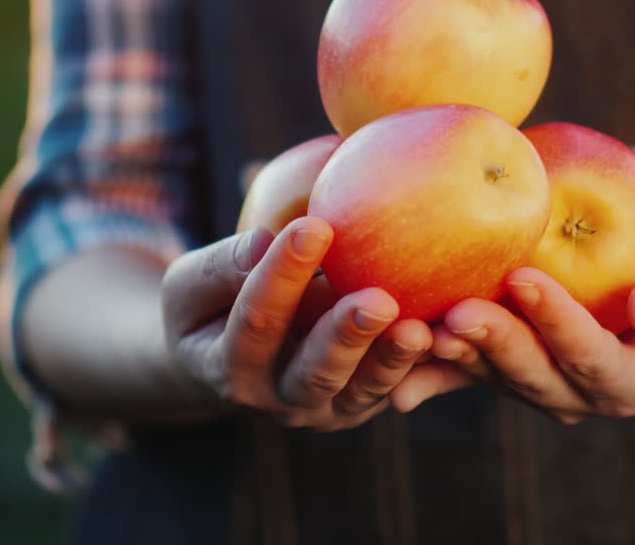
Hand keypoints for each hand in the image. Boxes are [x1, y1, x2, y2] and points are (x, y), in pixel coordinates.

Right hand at [161, 216, 431, 430]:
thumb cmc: (209, 305)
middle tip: (378, 301)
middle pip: (314, 371)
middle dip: (346, 335)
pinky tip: (443, 334)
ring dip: (391, 360)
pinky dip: (417, 367)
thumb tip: (263, 240)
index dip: (282, 275)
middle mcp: (275, 397)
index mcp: (228, 365)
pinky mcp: (357, 405)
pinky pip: (390, 389)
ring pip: (359, 389)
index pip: (256, 320)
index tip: (313, 225)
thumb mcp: (192, 284)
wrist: (226, 361)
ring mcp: (320, 408)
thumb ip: (222, 265)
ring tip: (418, 329)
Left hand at [390, 240, 634, 422]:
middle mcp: (575, 395)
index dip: (557, 322)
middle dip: (494, 343)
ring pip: (492, 375)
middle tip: (458, 309)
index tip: (526, 277)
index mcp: (626, 382)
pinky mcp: (503, 369)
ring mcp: (535, 386)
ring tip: (421, 325)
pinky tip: (394, 376)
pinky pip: (464, 373)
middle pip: (531, 375)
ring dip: (456, 355)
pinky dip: (429, 375)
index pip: (590, 356)